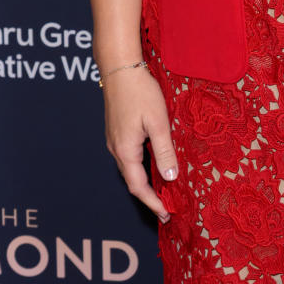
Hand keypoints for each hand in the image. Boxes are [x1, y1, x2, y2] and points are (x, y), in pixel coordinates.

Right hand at [102, 66, 177, 221]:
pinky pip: (129, 156)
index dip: (153, 203)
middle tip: (166, 208)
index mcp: (125, 151)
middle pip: (133, 181)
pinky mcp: (116, 131)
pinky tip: (153, 164)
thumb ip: (164, 151)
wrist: (119, 69)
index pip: (138, 187)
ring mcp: (114, 140)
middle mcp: (116, 149)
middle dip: (149, 196)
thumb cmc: (140, 93)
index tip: (166, 215)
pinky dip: (141, 167)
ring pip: (130, 168)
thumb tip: (170, 179)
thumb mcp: (157, 122)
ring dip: (145, 181)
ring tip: (163, 190)